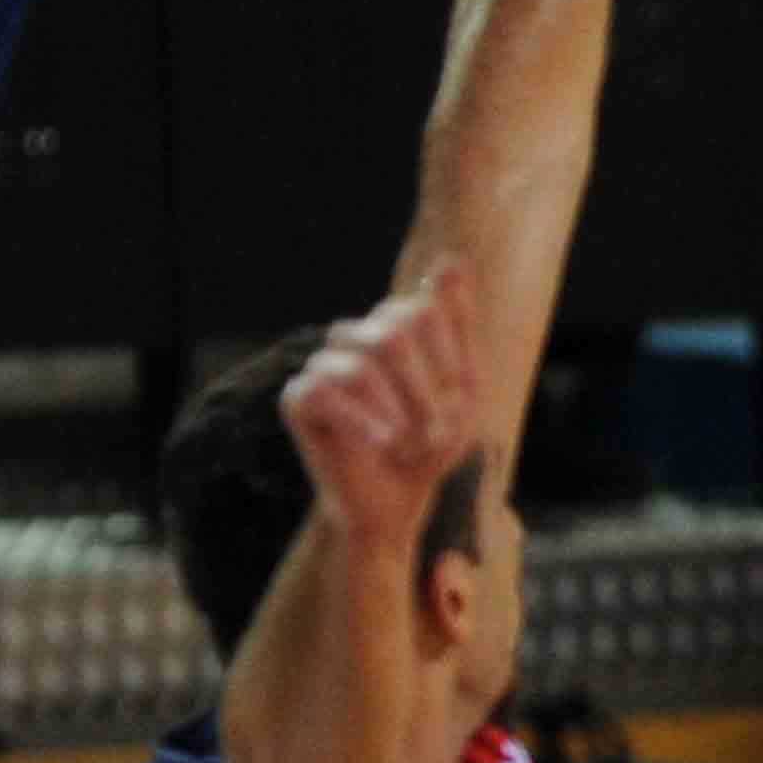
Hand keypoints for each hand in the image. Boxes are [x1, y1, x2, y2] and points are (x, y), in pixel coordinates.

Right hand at [283, 268, 482, 549]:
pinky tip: (380, 445)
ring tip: (407, 446)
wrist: (397, 503)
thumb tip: (452, 260)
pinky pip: (322, 390)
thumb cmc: (432, 446)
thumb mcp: (465, 388)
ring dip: (398, 415)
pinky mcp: (297, 399)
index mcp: (394, 324)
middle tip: (435, 433)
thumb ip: (460, 325)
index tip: (462, 402)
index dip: (448, 360)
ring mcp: (323, 364)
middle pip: (391, 334)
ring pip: (361, 366)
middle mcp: (354, 335)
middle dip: (424, 391)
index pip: (421, 311)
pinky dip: (360, 422)